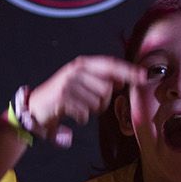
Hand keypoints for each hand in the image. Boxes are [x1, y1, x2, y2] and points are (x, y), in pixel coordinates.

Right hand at [29, 56, 145, 146]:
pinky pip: (85, 113)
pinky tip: (71, 113)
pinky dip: (81, 117)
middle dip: (102, 101)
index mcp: (83, 64)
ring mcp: (69, 83)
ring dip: (91, 110)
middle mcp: (76, 70)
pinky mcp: (63, 98)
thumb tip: (120, 82)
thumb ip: (101, 80)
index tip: (145, 77)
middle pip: (107, 88)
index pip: (111, 64)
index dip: (128, 71)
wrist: (35, 106)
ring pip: (97, 102)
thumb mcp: (82, 83)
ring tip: (78, 107)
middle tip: (88, 103)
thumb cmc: (63, 96)